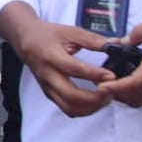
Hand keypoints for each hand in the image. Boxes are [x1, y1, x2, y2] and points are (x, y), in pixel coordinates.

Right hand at [0, 3, 113, 117]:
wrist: (25, 40)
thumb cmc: (47, 35)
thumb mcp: (69, 31)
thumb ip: (92, 39)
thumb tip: (115, 44)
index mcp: (51, 56)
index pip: (74, 69)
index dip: (95, 74)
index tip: (111, 76)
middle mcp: (48, 75)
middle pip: (71, 96)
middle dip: (95, 98)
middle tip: (111, 91)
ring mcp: (48, 87)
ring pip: (70, 108)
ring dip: (91, 107)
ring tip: (105, 98)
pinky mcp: (50, 94)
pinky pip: (68, 109)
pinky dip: (84, 110)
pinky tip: (95, 101)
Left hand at [99, 15, 141, 108]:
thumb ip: (141, 30)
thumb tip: (123, 40)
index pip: (133, 83)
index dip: (115, 88)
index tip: (100, 86)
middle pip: (132, 96)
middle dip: (115, 93)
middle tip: (101, 80)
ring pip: (140, 99)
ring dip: (124, 95)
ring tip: (111, 81)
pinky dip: (135, 93)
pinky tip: (128, 79)